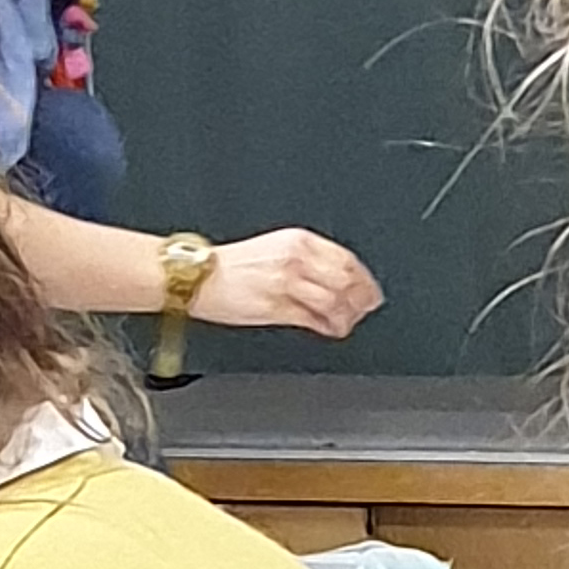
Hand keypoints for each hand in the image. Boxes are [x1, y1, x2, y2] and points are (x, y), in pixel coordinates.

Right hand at [192, 228, 382, 340]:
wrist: (199, 277)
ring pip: (335, 301)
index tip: (370, 290)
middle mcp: (296, 259)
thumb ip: (306, 259)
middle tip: (365, 308)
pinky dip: (329, 326)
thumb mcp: (274, 249)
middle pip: (346, 280)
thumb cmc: (231, 266)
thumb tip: (335, 277)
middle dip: (361, 298)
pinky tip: (330, 329)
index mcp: (298, 240)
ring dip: (347, 316)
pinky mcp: (277, 308)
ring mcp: (287, 284)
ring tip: (346, 322)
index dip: (365, 278)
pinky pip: (314, 320)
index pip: (346, 258)